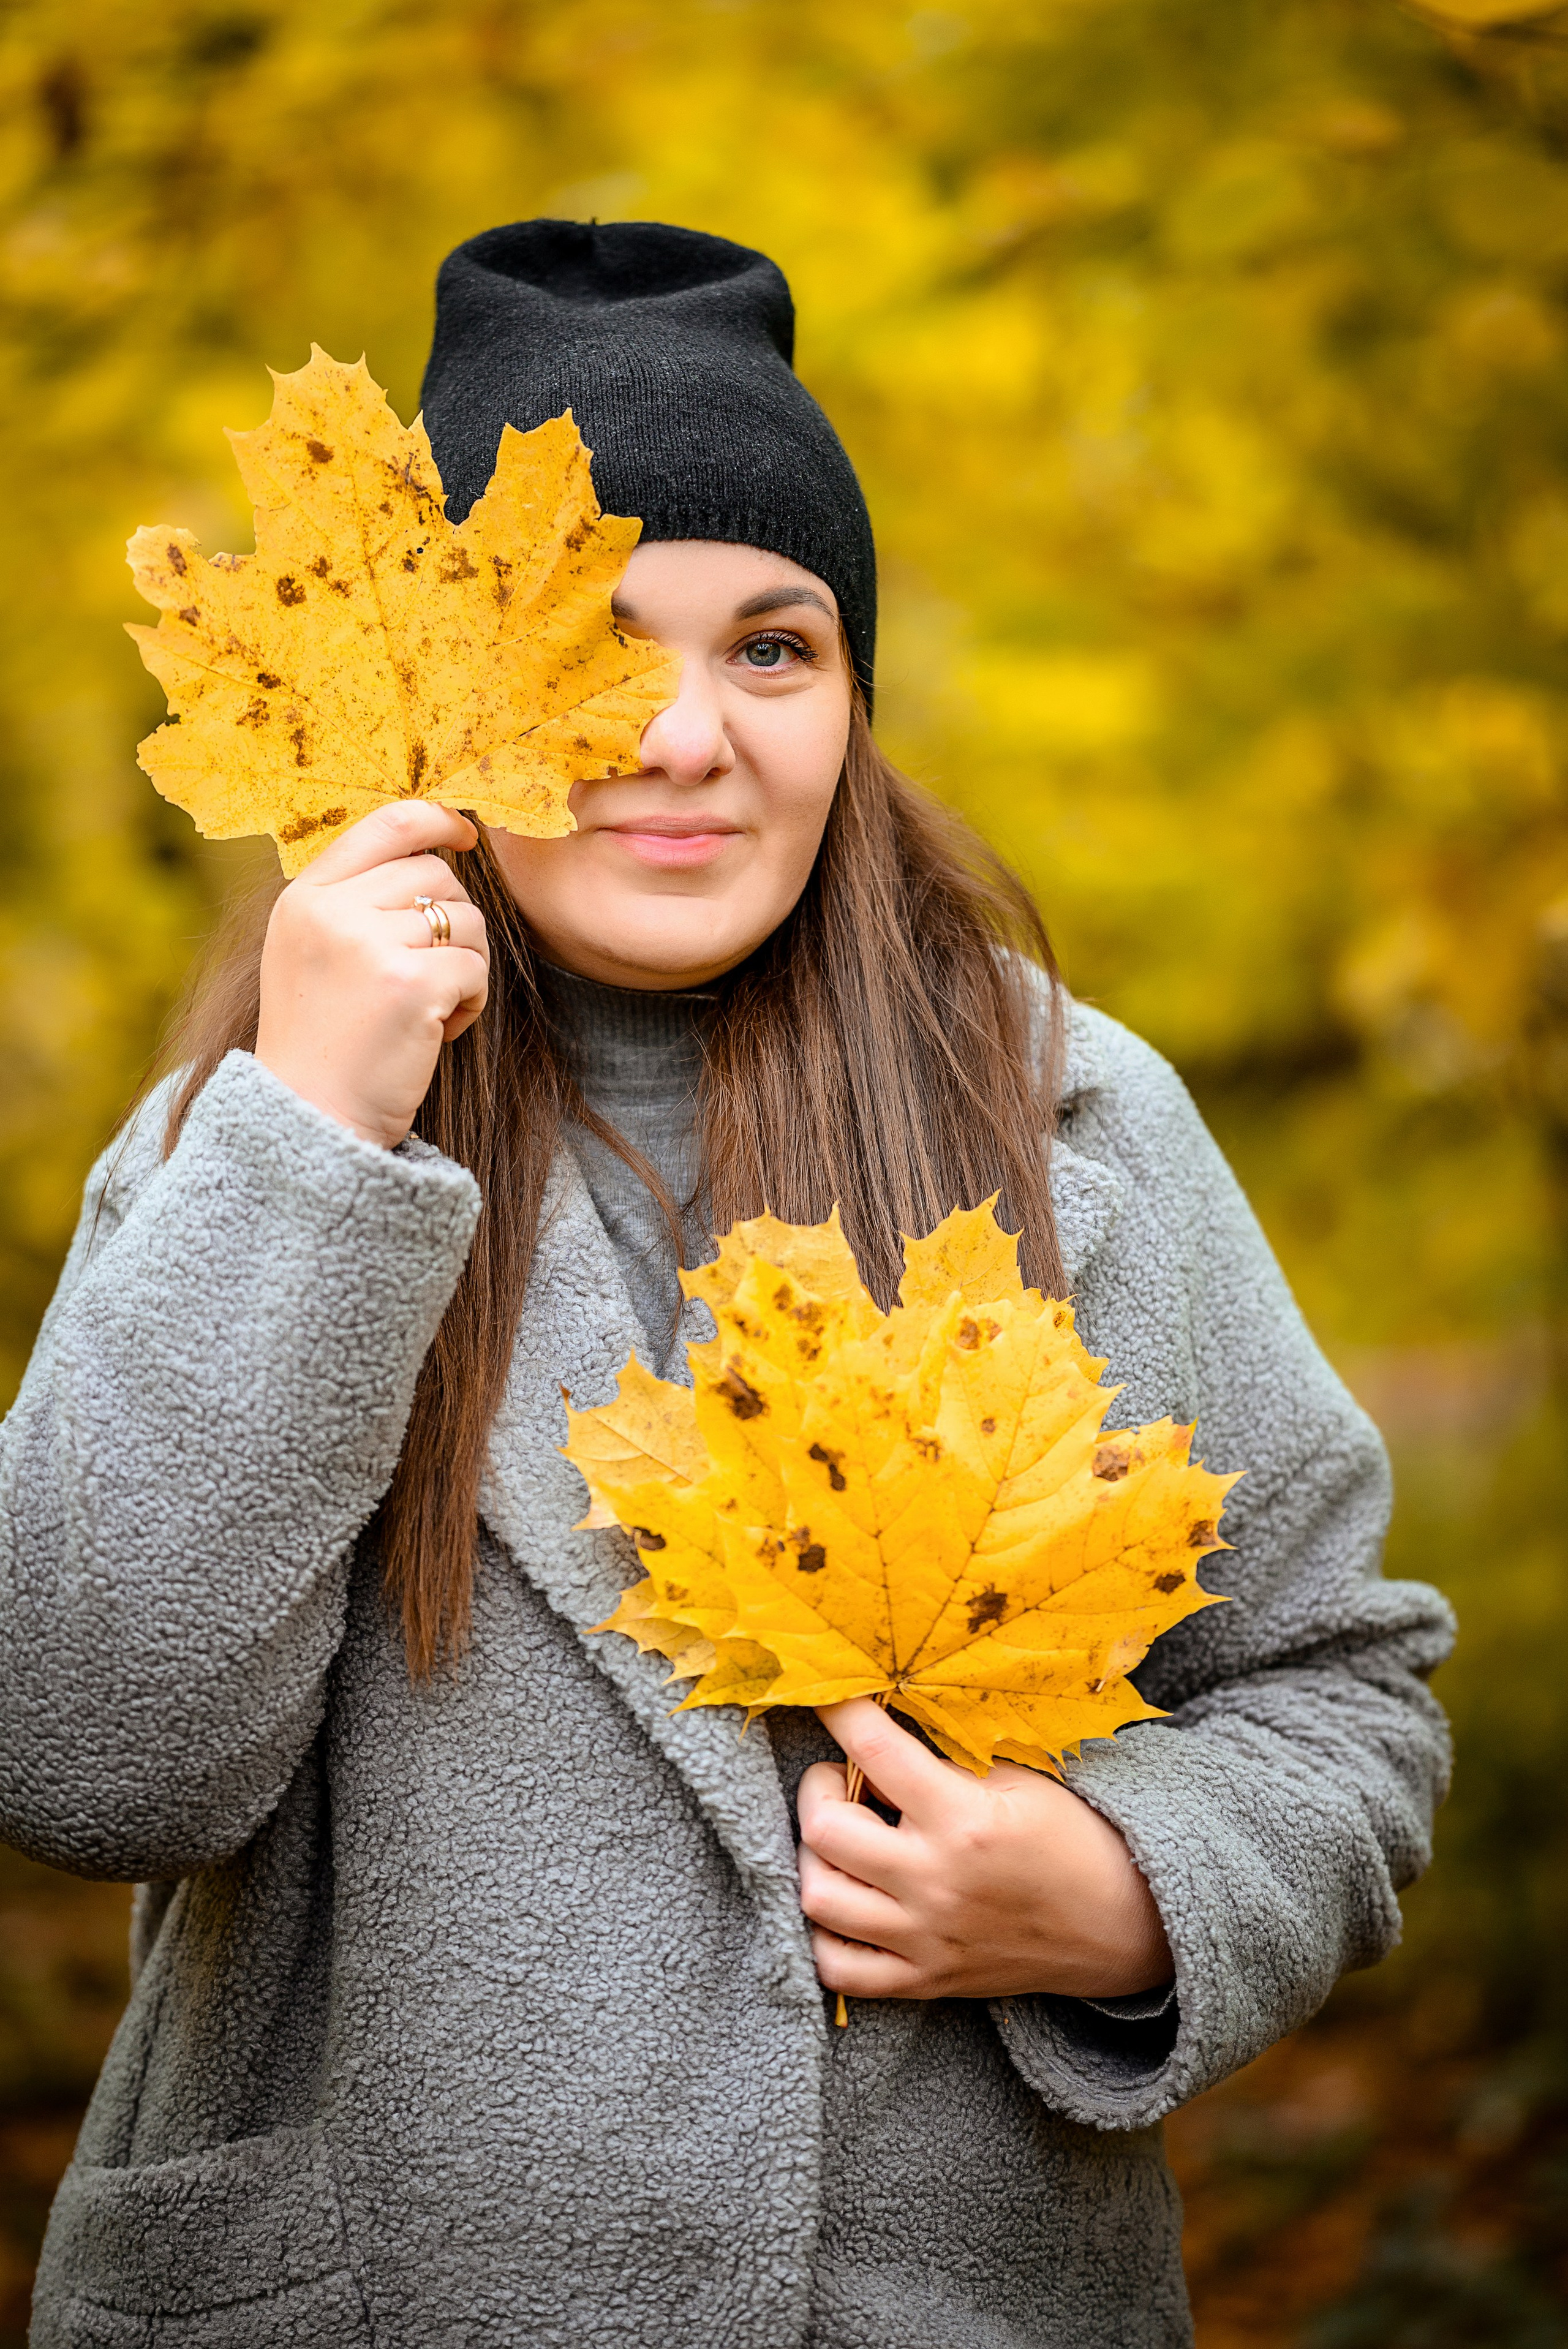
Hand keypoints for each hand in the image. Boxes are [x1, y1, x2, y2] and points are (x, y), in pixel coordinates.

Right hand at [255, 803, 488, 1148]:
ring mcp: (369, 945)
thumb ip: (353, 900)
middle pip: (436, 875)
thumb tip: (433, 851)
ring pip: (464, 922)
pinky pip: (474, 968)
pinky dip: (470, 1003)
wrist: (309, 1118)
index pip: (385, 823)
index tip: (465, 833)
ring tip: (428, 1009)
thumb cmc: (323, 1042)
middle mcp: (331, 911)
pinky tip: (435, 1033)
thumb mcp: (311, 953)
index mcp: (305, 897)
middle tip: (431, 974)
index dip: (436, 819)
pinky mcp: (411, 983)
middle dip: (452, 922)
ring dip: (464, 966)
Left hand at [797, 1697, 1171, 2003]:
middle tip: (839, 1778)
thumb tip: (875, 1738)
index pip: (874, 1750)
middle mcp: (935, 1882)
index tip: (828, 1696)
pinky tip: (845, 1899)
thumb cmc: (1070, 1837)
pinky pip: (839, 1968)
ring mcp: (926, 1938)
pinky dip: (824, 1934)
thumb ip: (943, 1761)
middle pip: (824, 1830)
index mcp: (964, 1819)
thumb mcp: (1017, 1779)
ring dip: (815, 1857)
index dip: (840, 1711)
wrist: (1121, 1924)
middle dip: (818, 1790)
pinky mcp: (925, 1980)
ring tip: (840, 1838)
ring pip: (818, 1897)